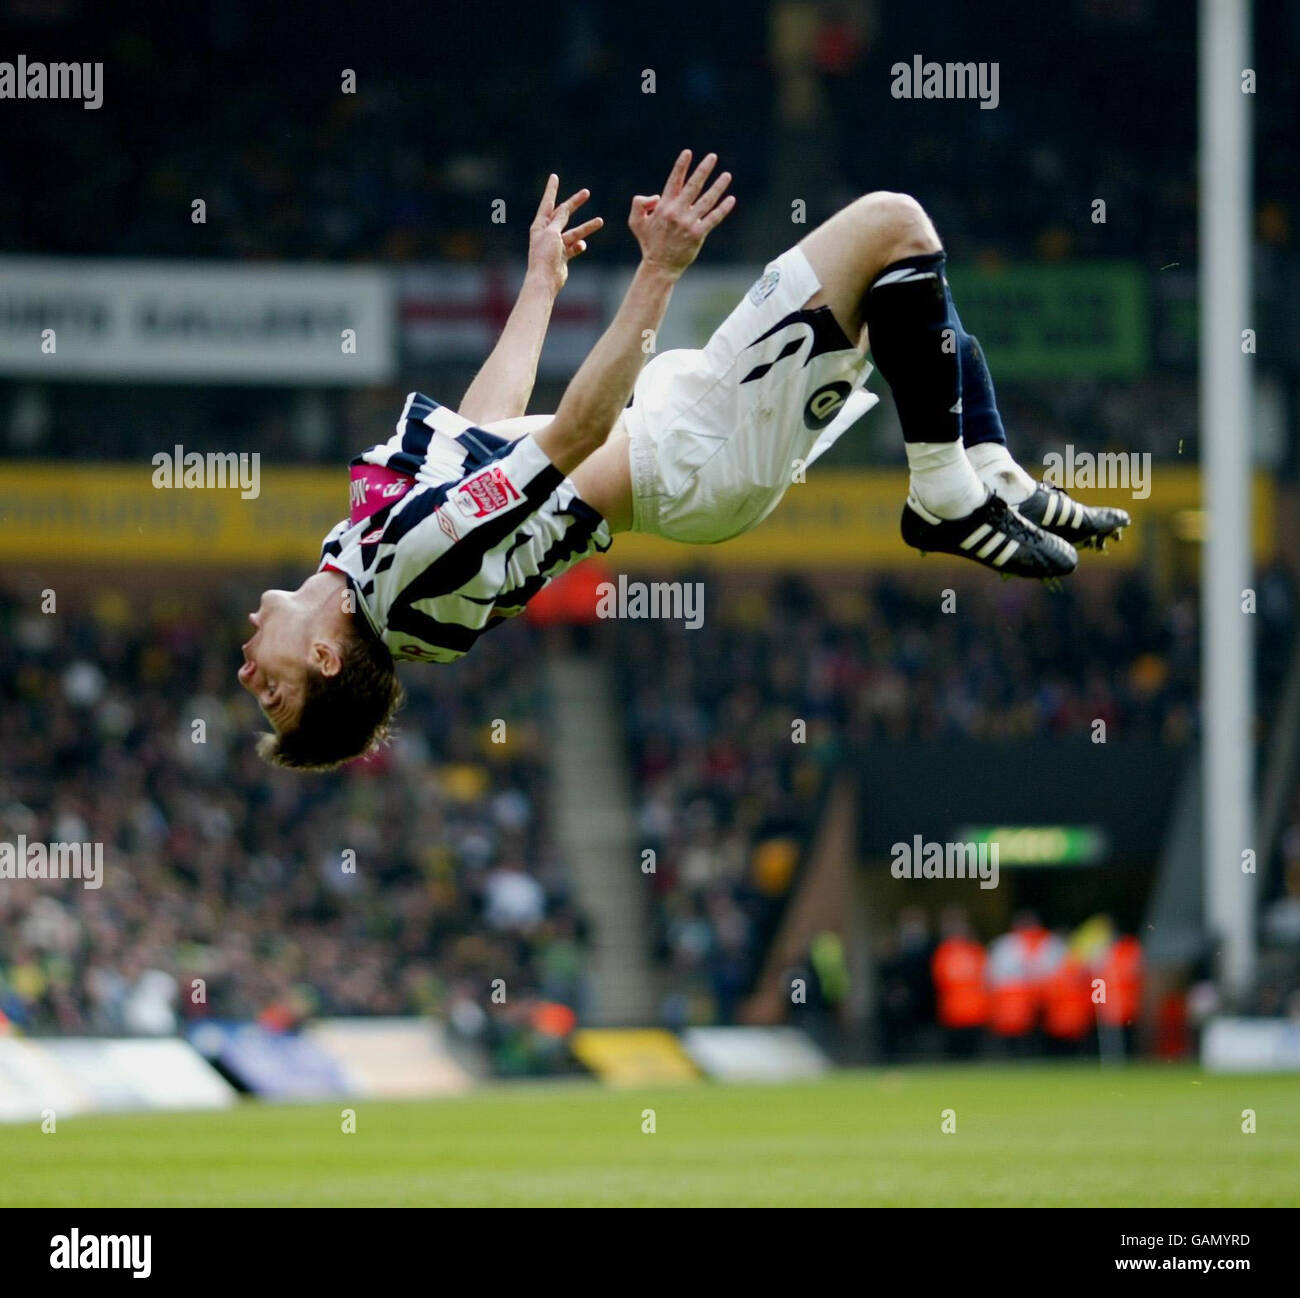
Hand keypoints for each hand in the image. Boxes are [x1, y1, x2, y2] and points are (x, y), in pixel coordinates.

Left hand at [527, 175, 603, 293]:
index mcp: (540, 225)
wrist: (546, 280)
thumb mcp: (552, 232)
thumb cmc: (545, 255)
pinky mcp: (563, 256)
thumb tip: (564, 208)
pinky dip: (580, 246)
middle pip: (564, 214)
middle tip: (586, 193)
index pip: (548, 203)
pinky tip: (583, 246)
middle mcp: (547, 233)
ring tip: (600, 221)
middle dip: (575, 204)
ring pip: (574, 231)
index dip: (552, 189)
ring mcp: (556, 245)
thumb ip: (560, 219)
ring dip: (587, 227)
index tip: (554, 177)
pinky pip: (575, 247)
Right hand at [628, 150, 734, 278]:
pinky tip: (731, 199)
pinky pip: (713, 218)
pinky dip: (723, 209)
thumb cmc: (649, 243)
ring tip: (727, 175)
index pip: (674, 181)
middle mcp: (677, 212)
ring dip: (718, 186)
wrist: (659, 267)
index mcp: (663, 206)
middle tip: (713, 157)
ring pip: (706, 200)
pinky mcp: (697, 234)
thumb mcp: (635, 222)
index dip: (681, 166)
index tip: (688, 153)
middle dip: (703, 170)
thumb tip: (656, 196)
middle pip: (693, 186)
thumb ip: (639, 204)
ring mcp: (688, 223)